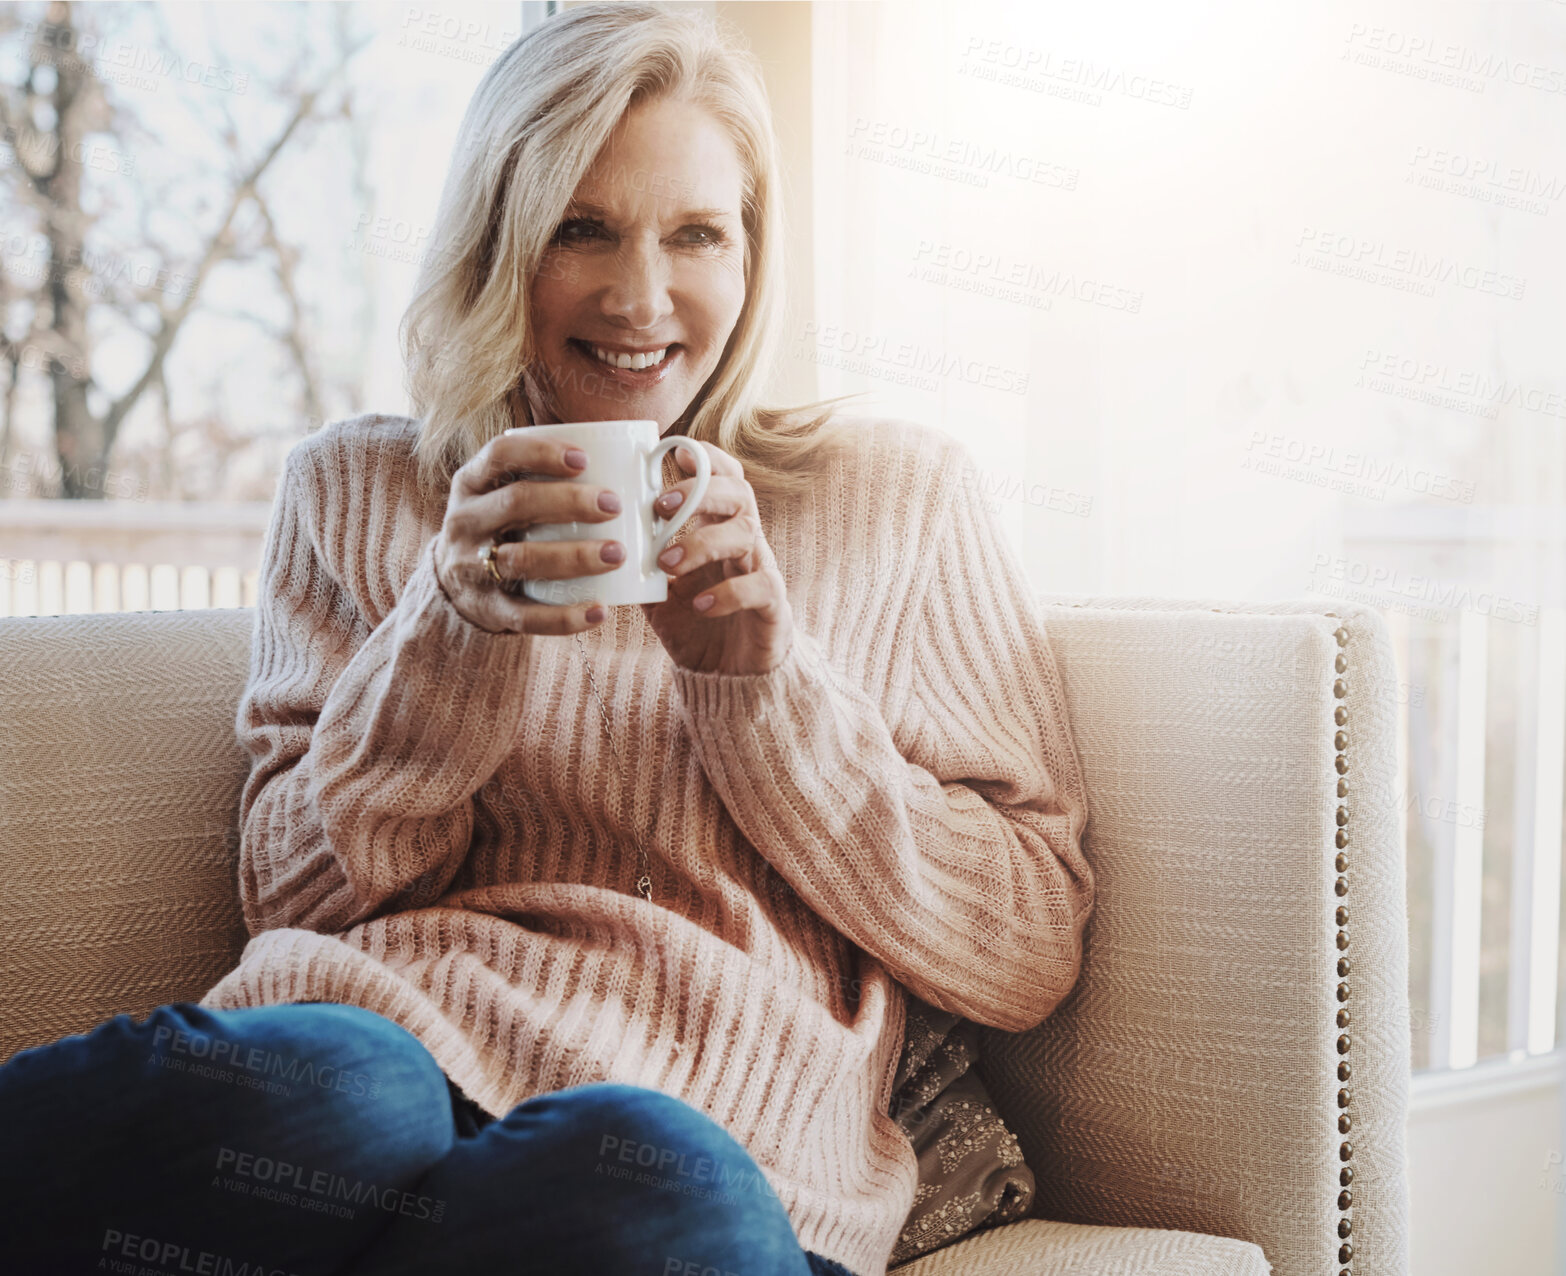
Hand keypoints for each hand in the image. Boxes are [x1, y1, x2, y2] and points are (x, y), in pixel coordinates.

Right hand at [432, 429, 623, 633]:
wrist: (455, 587)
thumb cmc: (502, 527)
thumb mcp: (502, 494)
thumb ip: (541, 477)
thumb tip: (627, 465)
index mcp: (471, 484)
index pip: (499, 455)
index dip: (540, 453)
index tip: (584, 459)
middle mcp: (465, 522)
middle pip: (515, 503)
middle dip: (568, 501)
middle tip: (614, 505)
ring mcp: (471, 568)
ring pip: (521, 559)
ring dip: (573, 556)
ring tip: (617, 554)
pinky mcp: (487, 609)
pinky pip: (526, 616)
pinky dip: (564, 617)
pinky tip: (600, 611)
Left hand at [640, 440, 793, 675]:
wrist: (728, 677)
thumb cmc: (693, 624)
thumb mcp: (656, 589)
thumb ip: (636, 562)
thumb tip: (593, 539)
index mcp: (718, 529)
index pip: (724, 477)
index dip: (707, 458)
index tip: (674, 452)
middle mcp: (744, 542)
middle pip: (739, 493)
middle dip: (700, 491)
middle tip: (659, 507)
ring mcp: (761, 570)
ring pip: (746, 533)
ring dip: (703, 541)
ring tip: (666, 563)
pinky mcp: (773, 605)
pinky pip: (761, 586)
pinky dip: (728, 592)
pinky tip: (699, 604)